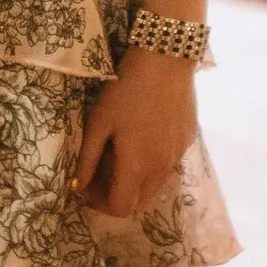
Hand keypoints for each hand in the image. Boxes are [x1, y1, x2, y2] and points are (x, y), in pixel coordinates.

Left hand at [75, 51, 198, 218]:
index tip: (88, 184)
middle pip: (138, 201)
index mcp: (136, 167)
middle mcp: (161, 169)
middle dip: (116, 192)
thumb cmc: (126, 89)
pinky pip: (167, 165)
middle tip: (102, 166)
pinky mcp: (187, 141)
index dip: (100, 203)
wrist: (167, 58)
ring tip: (122, 149)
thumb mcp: (99, 121)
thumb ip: (88, 159)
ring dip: (135, 179)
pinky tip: (143, 134)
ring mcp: (177, 156)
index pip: (120, 208)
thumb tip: (78, 186)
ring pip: (154, 185)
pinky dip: (152, 162)